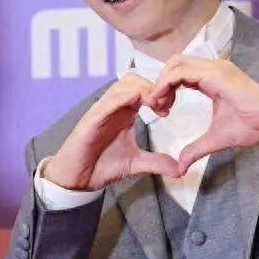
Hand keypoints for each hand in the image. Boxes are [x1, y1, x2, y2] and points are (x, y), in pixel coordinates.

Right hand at [43, 73, 179, 189]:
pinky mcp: (92, 119)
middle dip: (153, 87)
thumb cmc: (102, 165)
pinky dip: (124, 97)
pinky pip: (109, 101)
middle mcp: (114, 107)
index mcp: (124, 112)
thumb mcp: (136, 163)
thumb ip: (157, 162)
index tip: (169, 109)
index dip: (159, 92)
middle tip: (165, 106)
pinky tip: (138, 102)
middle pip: (135, 79)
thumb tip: (180, 169)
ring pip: (123, 85)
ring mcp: (102, 111)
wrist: (77, 178)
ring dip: (143, 90)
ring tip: (156, 106)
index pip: (143, 88)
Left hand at [148, 55, 258, 173]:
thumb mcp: (215, 139)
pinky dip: (168, 82)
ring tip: (158, 104)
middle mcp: (212, 69)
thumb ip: (196, 149)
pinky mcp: (217, 74)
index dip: (166, 87)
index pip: (180, 73)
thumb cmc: (250, 126)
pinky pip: (183, 72)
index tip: (161, 109)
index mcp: (211, 78)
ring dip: (162, 82)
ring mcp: (214, 68)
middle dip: (160, 82)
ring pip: (176, 63)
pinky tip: (163, 100)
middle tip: (157, 106)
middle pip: (175, 63)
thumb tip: (181, 166)